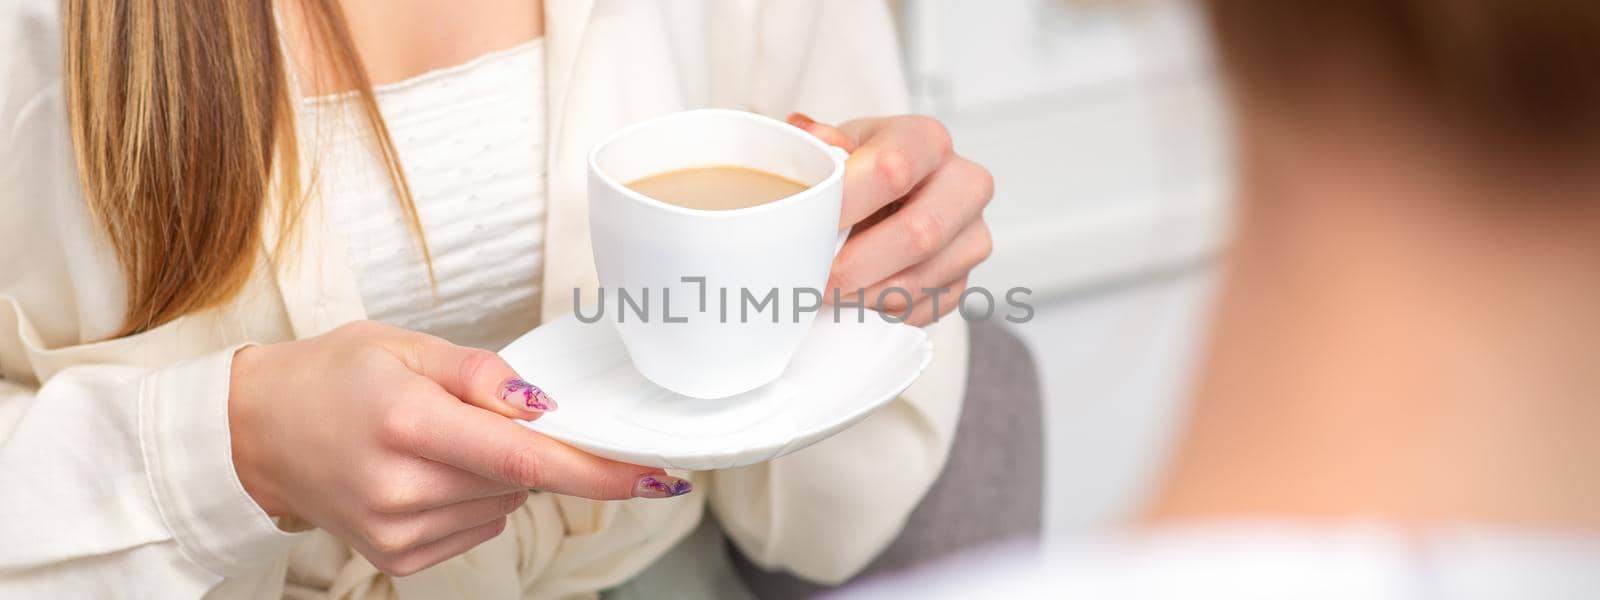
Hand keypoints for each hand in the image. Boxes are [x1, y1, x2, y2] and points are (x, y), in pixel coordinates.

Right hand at [227, 321, 691, 575]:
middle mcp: (404, 487)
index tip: (656, 476)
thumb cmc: (333, 377)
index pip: (527, 459)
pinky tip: (428, 472)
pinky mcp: (398, 557)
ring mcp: (400, 531)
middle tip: (482, 413)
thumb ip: (484, 375)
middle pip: (521, 481)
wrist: (256, 433)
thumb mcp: (407, 346)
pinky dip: (474, 498)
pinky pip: (478, 527)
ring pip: (504, 504)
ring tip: (435, 439)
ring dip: (497, 473)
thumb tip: (546, 406)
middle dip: (530, 447)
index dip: (599, 471)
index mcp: (409, 422)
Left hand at [789, 113, 993, 325]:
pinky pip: (923, 309)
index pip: (893, 169)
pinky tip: (853, 300)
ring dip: (863, 295)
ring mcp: (973, 235)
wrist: (886, 197)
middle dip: (855, 265)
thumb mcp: (836, 145)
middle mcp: (965, 184)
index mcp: (928, 140)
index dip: (846, 204)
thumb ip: (821, 144)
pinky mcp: (964, 280)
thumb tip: (806, 132)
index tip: (808, 226)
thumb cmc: (859, 169)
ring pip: (920, 280)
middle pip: (919, 234)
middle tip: (814, 277)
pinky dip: (879, 312)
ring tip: (825, 292)